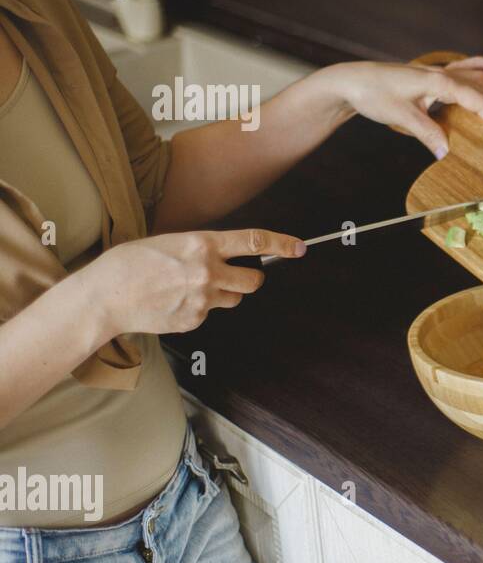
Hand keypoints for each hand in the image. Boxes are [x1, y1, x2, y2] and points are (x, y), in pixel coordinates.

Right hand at [85, 229, 305, 338]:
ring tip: (191, 289)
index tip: (298, 247)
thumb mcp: (169, 242)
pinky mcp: (194, 320)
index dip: (282, 244)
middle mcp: (208, 271)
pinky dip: (198, 310)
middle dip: (250, 279)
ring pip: (234, 300)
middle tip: (235, 276)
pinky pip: (210, 314)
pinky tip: (174, 303)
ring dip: (223, 295)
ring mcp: (203, 299)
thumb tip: (223, 254)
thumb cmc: (130, 264)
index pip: (254, 242)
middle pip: (255, 281)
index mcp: (202, 244)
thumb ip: (201, 249)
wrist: (104, 296)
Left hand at [325, 57, 482, 157]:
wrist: (352, 81)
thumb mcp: (401, 116)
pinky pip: (460, 68)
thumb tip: (446, 153)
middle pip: (476, 85)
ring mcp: (435, 72)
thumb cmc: (374, 94)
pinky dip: (477, 67)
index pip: (470, 94)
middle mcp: (439, 73)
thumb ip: (427, 133)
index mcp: (436, 81)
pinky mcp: (429, 76)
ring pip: (471, 76)